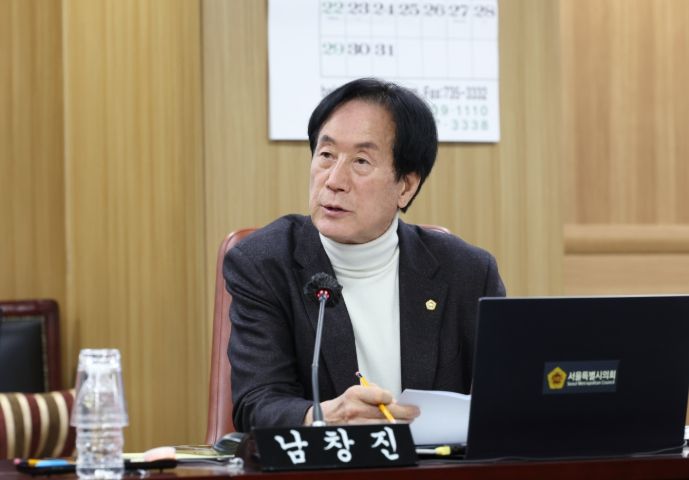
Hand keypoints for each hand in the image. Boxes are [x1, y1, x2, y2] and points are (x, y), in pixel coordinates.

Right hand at [303, 384, 419, 424]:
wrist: (325, 419)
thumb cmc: (343, 405)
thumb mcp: (355, 391)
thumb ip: (374, 392)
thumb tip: (392, 399)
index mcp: (355, 394)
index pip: (381, 395)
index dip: (391, 398)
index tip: (396, 400)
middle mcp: (355, 409)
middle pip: (386, 412)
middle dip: (404, 412)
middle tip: (414, 412)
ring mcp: (357, 424)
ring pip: (385, 425)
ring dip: (400, 423)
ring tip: (408, 421)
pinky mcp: (358, 434)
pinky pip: (379, 433)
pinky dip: (390, 431)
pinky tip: (396, 428)